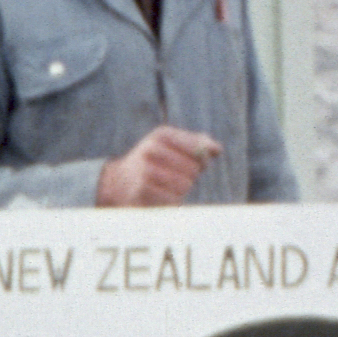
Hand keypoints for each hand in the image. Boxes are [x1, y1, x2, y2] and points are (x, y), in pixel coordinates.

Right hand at [98, 124, 221, 207]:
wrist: (119, 183)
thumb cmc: (155, 163)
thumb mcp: (174, 146)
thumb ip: (198, 144)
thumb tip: (217, 149)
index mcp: (162, 134)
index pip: (199, 148)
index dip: (203, 160)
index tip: (198, 164)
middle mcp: (152, 148)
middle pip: (194, 169)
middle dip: (191, 176)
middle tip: (175, 176)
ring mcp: (146, 169)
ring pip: (185, 185)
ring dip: (181, 190)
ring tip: (167, 186)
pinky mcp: (143, 190)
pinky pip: (174, 199)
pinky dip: (172, 201)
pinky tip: (160, 197)